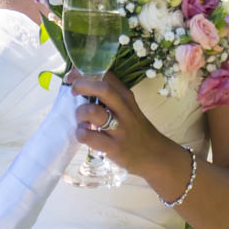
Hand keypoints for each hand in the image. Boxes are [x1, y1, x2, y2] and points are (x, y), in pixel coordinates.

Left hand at [71, 72, 187, 189]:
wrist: (155, 156)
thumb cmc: (136, 129)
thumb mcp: (128, 108)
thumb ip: (110, 98)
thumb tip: (80, 86)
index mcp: (126, 96)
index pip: (106, 75)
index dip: (84, 72)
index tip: (72, 76)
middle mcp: (124, 109)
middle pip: (102, 88)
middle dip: (82, 85)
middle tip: (73, 92)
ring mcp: (120, 129)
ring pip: (93, 111)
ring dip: (80, 113)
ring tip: (81, 120)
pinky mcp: (114, 148)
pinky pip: (89, 136)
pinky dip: (80, 133)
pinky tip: (83, 134)